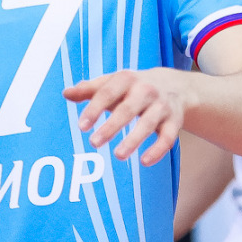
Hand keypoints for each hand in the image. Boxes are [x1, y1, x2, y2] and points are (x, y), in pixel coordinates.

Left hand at [64, 67, 188, 165]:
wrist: (176, 85)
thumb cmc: (134, 87)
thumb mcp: (114, 83)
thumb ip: (90, 89)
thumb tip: (66, 93)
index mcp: (127, 79)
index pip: (107, 93)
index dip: (94, 109)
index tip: (82, 126)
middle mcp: (146, 90)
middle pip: (127, 109)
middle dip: (111, 126)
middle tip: (94, 143)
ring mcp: (162, 106)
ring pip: (148, 124)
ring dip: (134, 140)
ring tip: (118, 155)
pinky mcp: (174, 122)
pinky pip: (168, 138)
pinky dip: (158, 150)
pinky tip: (144, 162)